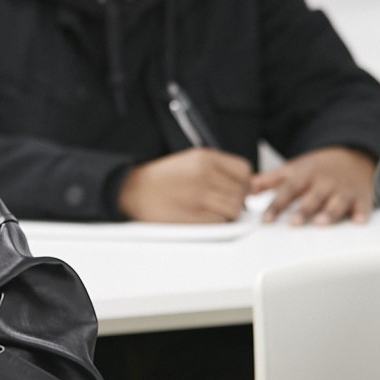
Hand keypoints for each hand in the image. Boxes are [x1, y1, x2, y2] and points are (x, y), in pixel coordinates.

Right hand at [118, 148, 253, 222]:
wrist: (134, 189)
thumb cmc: (161, 177)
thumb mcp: (190, 159)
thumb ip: (218, 168)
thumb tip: (246, 183)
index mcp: (205, 158)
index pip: (244, 170)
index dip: (245, 181)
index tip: (239, 187)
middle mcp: (204, 175)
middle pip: (241, 192)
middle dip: (237, 199)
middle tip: (225, 201)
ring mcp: (199, 197)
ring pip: (233, 209)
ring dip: (228, 212)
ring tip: (214, 209)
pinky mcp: (193, 216)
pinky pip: (219, 222)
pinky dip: (216, 222)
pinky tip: (205, 216)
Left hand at [249, 147, 374, 224]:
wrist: (353, 154)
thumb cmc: (318, 168)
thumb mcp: (292, 169)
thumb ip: (269, 181)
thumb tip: (244, 190)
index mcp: (304, 176)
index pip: (288, 190)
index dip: (277, 205)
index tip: (266, 220)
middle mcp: (323, 182)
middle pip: (312, 196)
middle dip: (304, 209)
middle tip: (294, 223)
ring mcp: (343, 189)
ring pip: (336, 201)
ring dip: (330, 212)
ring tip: (321, 223)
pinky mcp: (361, 196)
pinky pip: (363, 204)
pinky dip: (361, 212)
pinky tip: (358, 221)